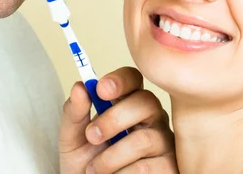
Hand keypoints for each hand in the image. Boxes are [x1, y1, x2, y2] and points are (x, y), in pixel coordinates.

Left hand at [59, 66, 177, 172]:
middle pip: (145, 102)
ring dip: (110, 157)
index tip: (101, 89)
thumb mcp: (73, 137)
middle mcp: (152, 117)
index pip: (134, 79)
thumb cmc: (86, 162)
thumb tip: (79, 86)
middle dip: (113, 119)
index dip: (120, 80)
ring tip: (95, 169)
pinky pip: (146, 167)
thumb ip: (75, 112)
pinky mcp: (169, 167)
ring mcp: (163, 141)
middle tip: (92, 136)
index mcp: (129, 102)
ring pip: (142, 139)